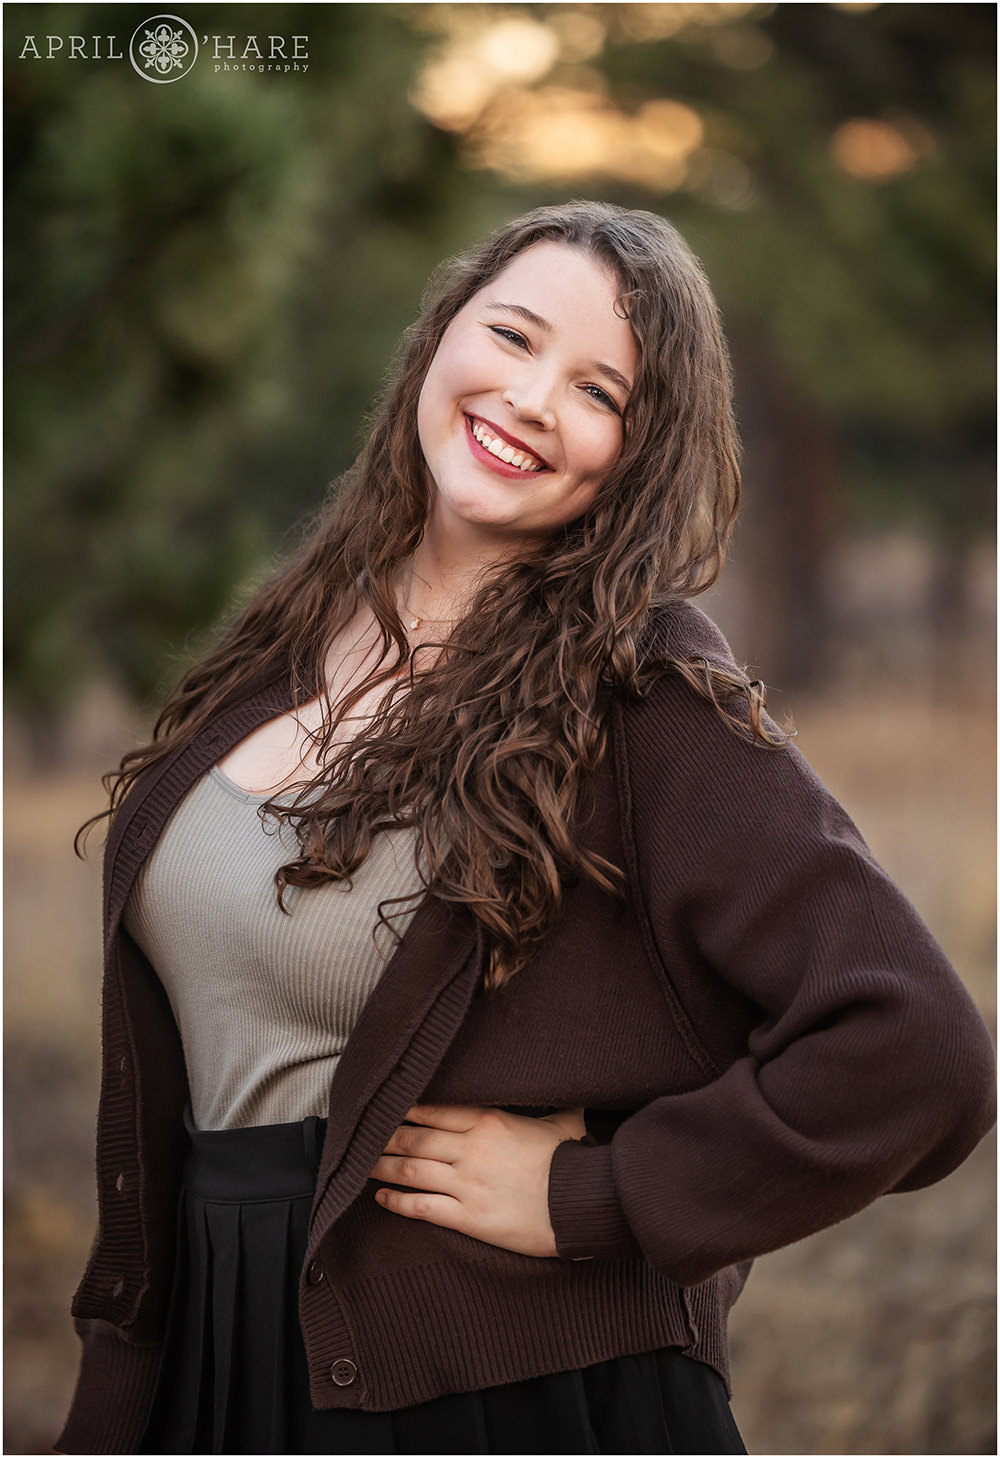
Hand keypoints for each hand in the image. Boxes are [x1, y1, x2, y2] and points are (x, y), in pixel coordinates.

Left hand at [370, 1103, 585, 1257]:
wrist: (579, 1205)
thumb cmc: (572, 1162)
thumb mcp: (564, 1124)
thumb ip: (557, 1106)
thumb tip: (574, 1092)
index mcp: (488, 1121)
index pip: (433, 1109)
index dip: (404, 1109)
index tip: (385, 1106)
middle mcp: (470, 1148)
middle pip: (413, 1138)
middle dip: (384, 1136)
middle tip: (362, 1136)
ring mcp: (466, 1183)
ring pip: (409, 1169)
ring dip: (381, 1166)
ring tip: (362, 1164)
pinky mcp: (468, 1217)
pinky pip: (421, 1207)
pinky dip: (396, 1202)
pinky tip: (381, 1198)